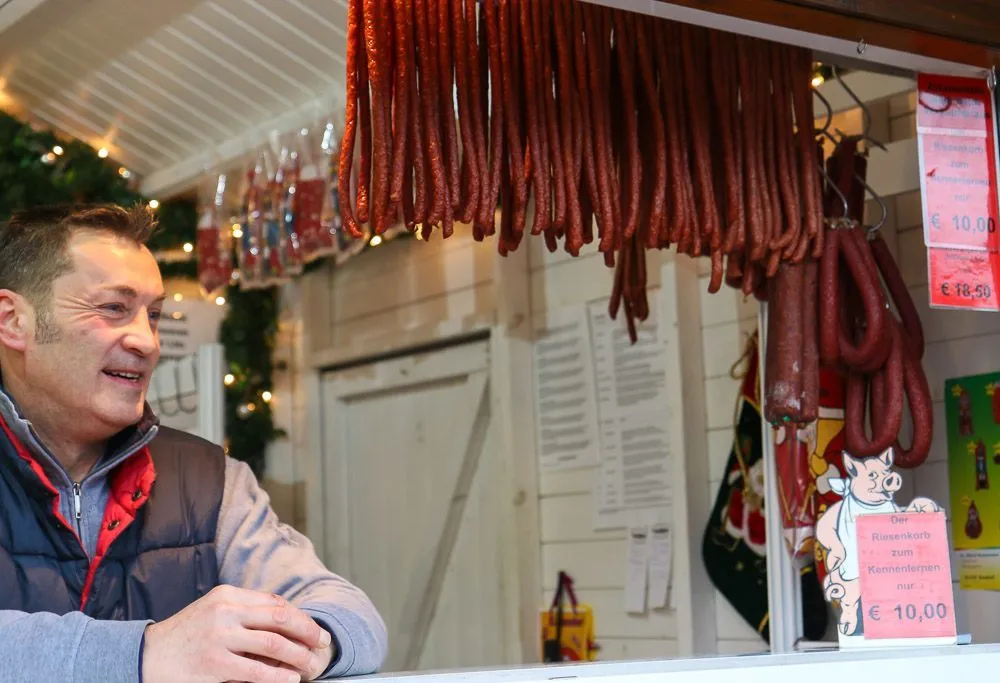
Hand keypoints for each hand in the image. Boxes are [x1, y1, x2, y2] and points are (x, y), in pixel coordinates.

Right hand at [142, 584, 333, 682]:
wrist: (146, 656)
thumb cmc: (187, 634)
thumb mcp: (214, 610)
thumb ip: (246, 609)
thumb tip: (287, 616)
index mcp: (228, 595)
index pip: (276, 603)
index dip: (302, 618)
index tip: (316, 631)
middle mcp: (226, 611)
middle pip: (281, 619)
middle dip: (308, 633)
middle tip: (322, 645)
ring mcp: (219, 638)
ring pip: (274, 645)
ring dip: (299, 656)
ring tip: (310, 665)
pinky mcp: (214, 665)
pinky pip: (256, 672)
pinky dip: (278, 676)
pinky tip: (289, 679)